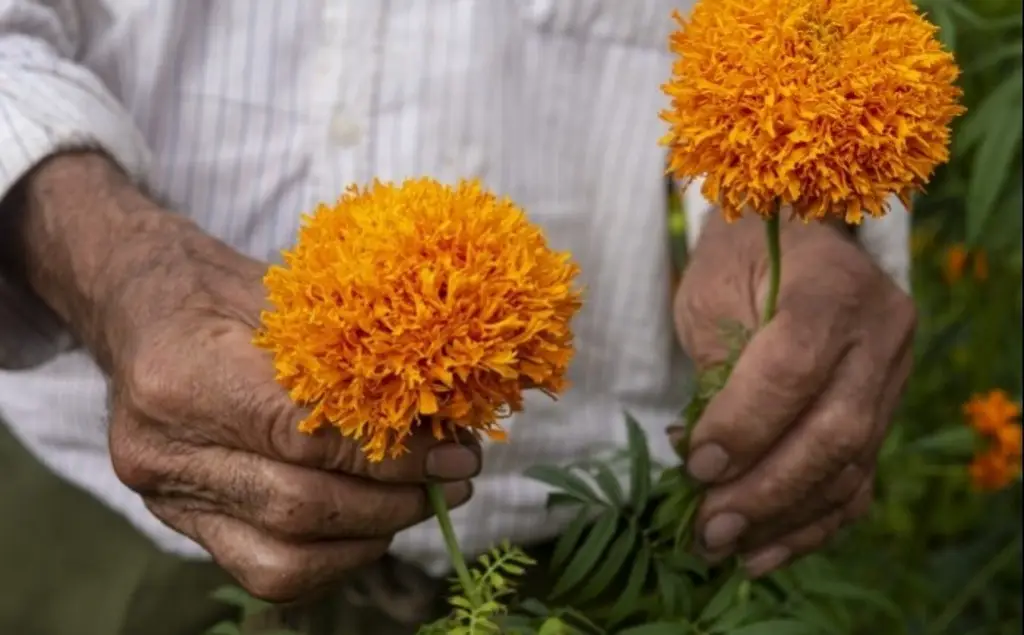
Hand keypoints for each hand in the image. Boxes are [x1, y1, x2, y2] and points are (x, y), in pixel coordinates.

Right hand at [11, 153, 477, 601]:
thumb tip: (448, 420)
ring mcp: (165, 494)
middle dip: (394, 501)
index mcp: (186, 378)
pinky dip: (333, 557)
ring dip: (371, 536)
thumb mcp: (289, 301)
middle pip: (299, 507)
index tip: (455, 451)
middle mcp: (163, 449)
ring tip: (423, 502)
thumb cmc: (223, 292)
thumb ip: (357, 362)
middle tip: (455, 480)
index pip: (306, 438)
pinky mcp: (177, 520)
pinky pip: (264, 570)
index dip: (392, 456)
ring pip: (281, 558)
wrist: (141, 305)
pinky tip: (372, 525)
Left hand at [671, 213, 915, 577]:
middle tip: (710, 526)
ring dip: (784, 517)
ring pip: (851, 465)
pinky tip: (764, 551)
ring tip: (725, 547)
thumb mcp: (711, 293)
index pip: (796, 368)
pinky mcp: (885, 413)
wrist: (791, 240)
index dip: (746, 424)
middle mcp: (882, 333)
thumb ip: (718, 367)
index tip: (696, 464)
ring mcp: (893, 377)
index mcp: (834, 286)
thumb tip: (709, 461)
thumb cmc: (738, 261)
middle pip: (837, 430)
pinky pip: (858, 481)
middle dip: (767, 489)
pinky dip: (811, 524)